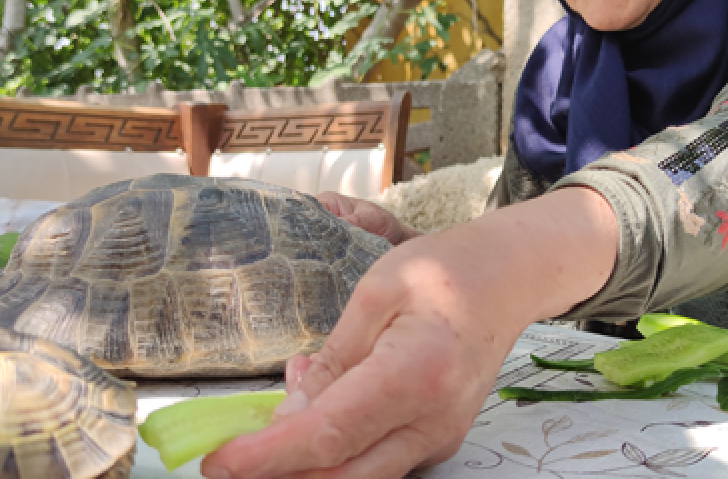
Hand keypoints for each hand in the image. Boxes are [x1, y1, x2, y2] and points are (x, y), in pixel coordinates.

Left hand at [200, 188, 619, 478]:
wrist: (508, 278)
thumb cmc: (442, 270)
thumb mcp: (375, 294)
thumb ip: (334, 359)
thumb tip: (291, 413)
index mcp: (414, 376)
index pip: (328, 434)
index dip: (267, 456)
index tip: (219, 461)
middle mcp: (431, 422)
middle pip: (343, 476)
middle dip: (279, 475)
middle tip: (228, 460)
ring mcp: (440, 437)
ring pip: (361, 478)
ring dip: (307, 464)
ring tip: (273, 422)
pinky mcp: (438, 440)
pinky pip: (378, 463)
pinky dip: (336, 452)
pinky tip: (316, 411)